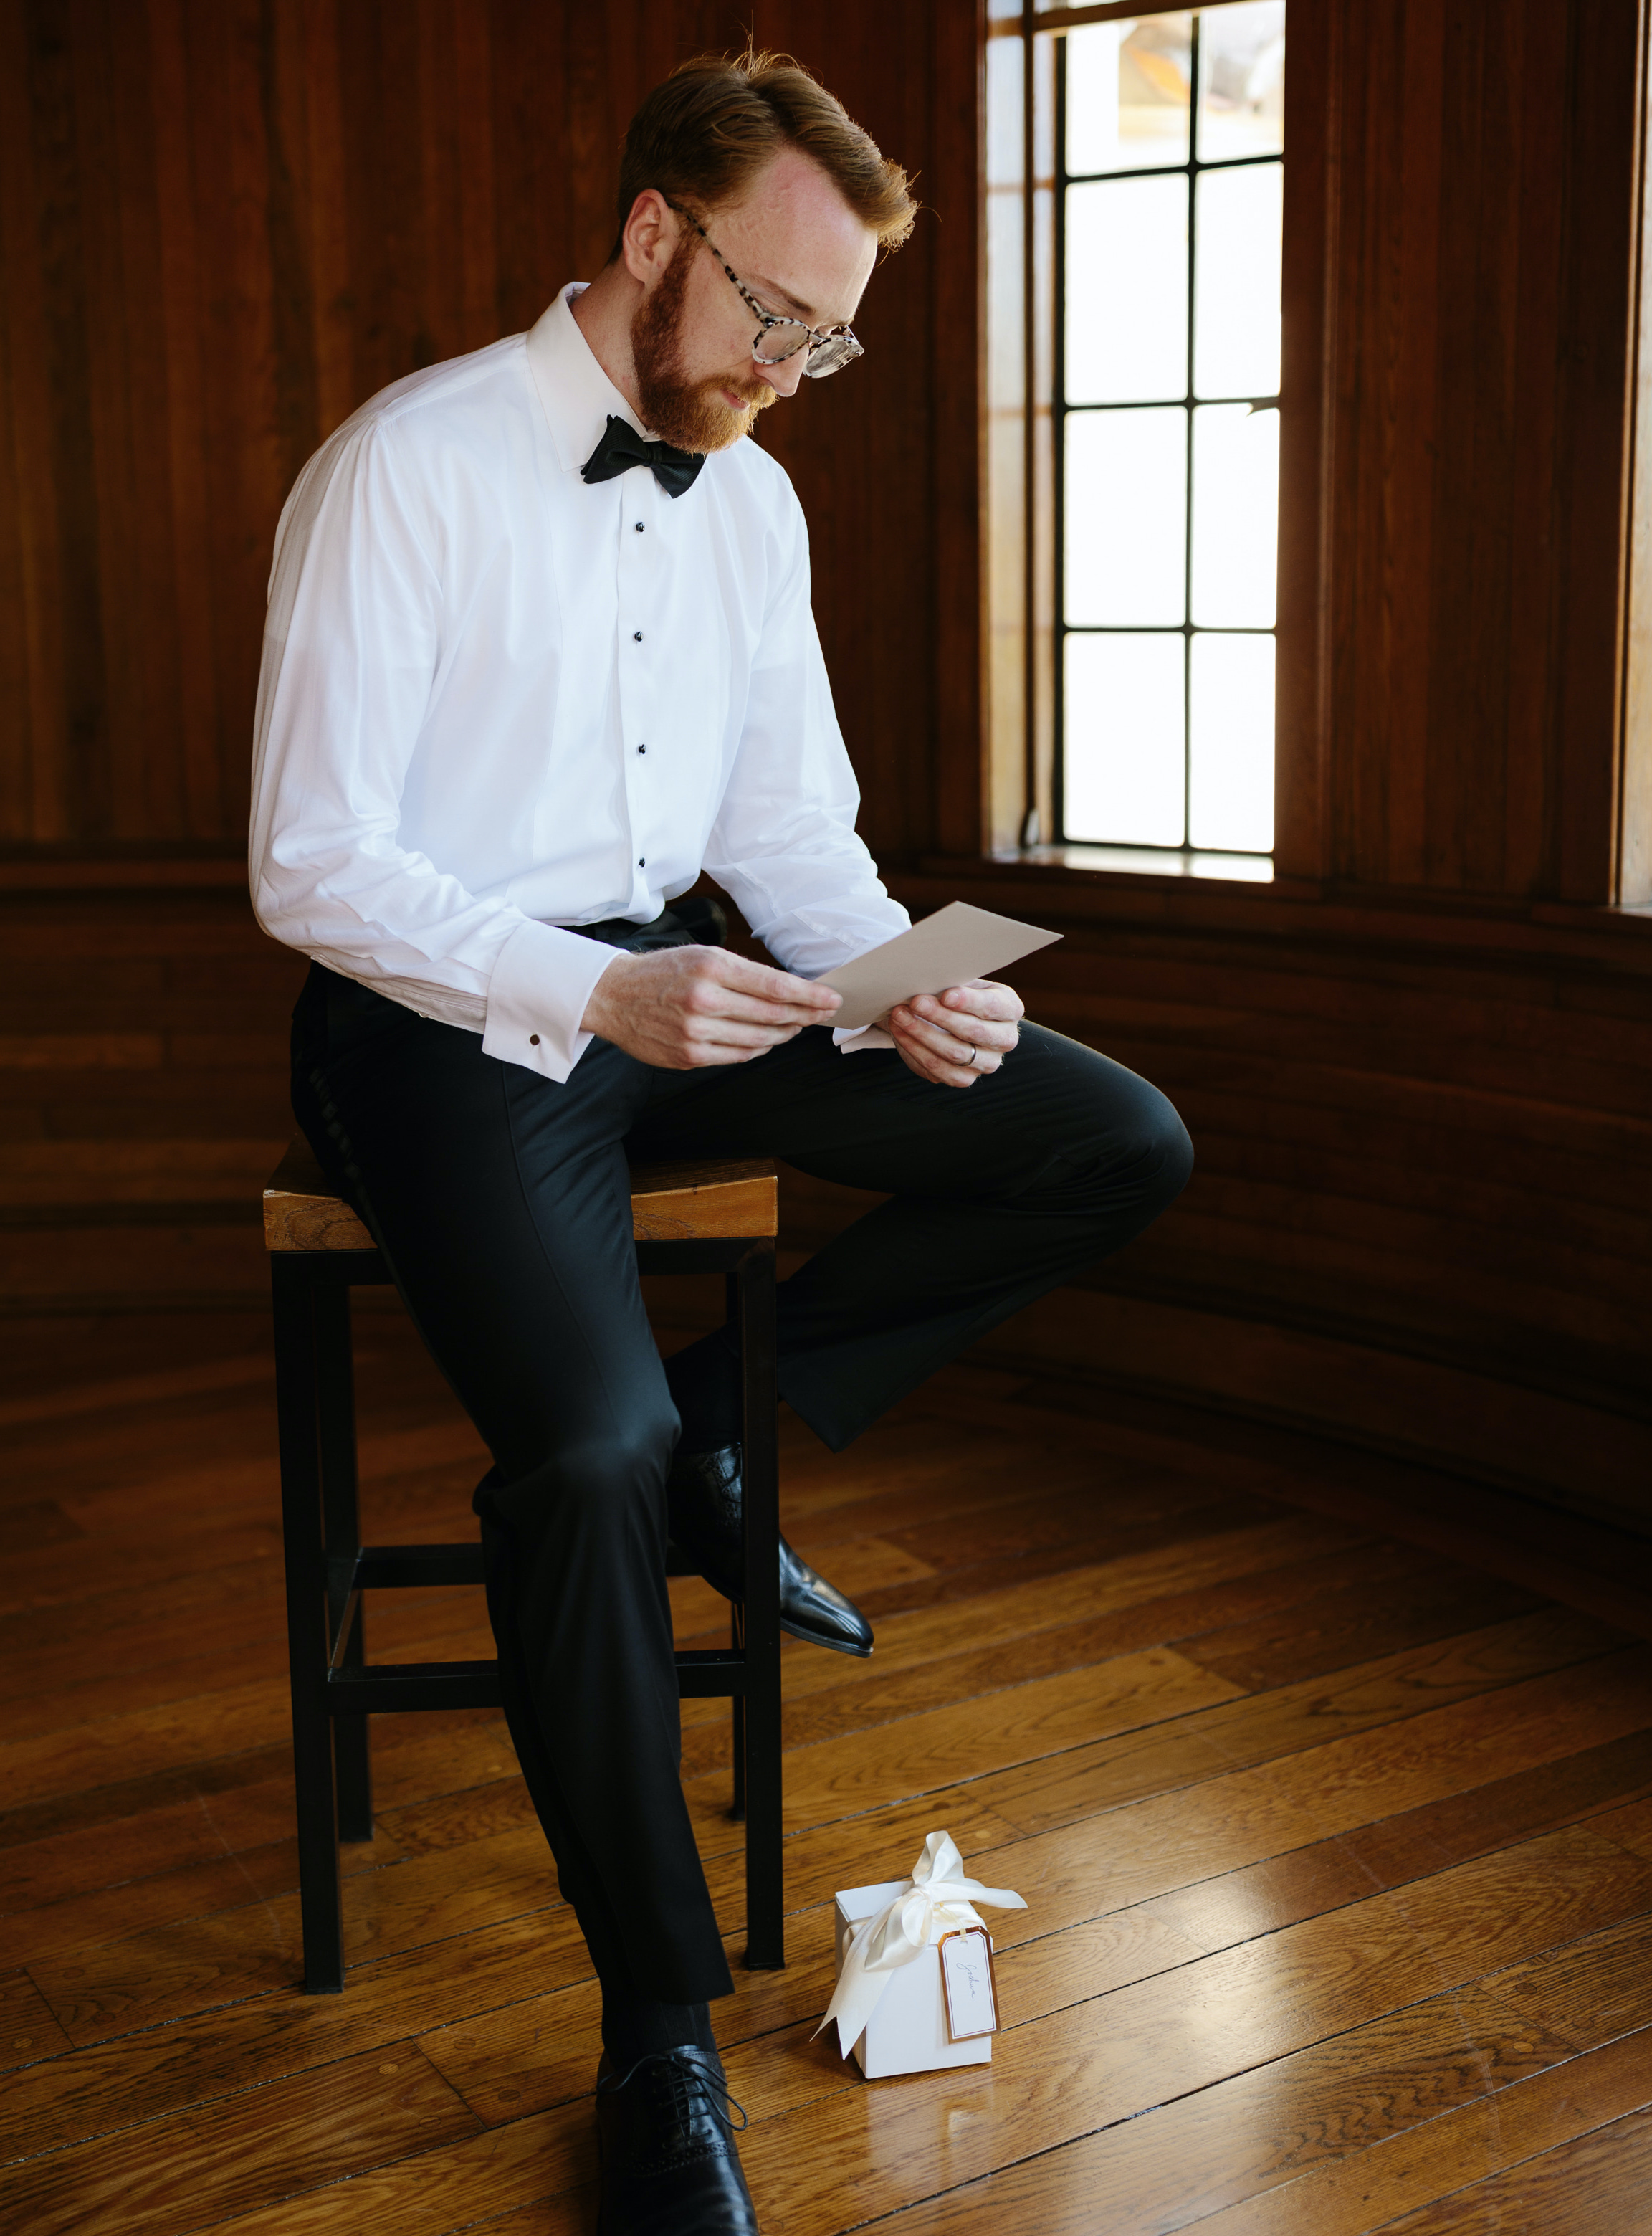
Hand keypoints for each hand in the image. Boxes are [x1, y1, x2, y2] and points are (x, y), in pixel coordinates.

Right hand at [580, 945, 840, 1067]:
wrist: (614, 996)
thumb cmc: (663, 972)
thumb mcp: (703, 955)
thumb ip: (744, 973)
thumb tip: (789, 990)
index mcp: (711, 967)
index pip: (774, 986)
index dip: (809, 995)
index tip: (830, 998)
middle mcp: (704, 1000)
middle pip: (772, 1016)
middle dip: (804, 1015)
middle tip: (820, 1013)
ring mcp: (695, 1032)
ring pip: (759, 1040)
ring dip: (783, 1034)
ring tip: (794, 1026)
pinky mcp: (689, 1056)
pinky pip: (737, 1056)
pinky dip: (758, 1049)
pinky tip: (766, 1041)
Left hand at [887, 979, 1022, 1087]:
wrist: (952, 1016)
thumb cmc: (957, 993)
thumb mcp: (962, 980)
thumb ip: (953, 980)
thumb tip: (929, 977)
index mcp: (1010, 1008)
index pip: (992, 1006)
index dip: (968, 1002)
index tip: (945, 995)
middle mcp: (1005, 1039)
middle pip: (973, 1031)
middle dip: (939, 1016)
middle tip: (914, 1002)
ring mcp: (987, 1062)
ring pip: (955, 1053)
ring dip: (923, 1034)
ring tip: (900, 1016)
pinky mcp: (965, 1078)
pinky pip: (940, 1071)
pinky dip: (916, 1051)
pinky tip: (901, 1034)